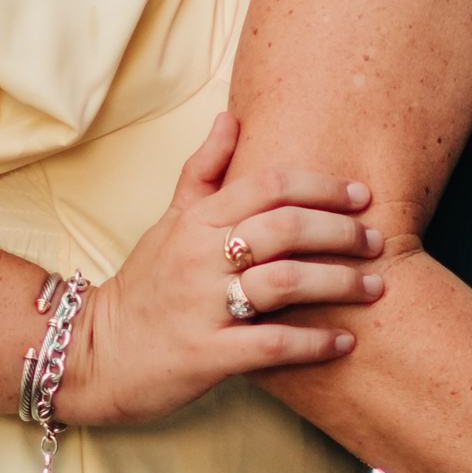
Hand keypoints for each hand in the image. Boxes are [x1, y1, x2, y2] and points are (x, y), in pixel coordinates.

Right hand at [67, 112, 383, 421]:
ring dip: (340, 283)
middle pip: (284, 227)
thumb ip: (202, 172)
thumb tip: (230, 117)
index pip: (268, 185)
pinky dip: (315, 344)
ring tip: (375, 288)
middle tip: (378, 242)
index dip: (321, 187)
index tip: (362, 197)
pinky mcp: (206, 355)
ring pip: (284, 282)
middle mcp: (198, 257)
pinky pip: (272, 345)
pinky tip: (344, 343)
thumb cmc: (144, 287)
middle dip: (341, 232)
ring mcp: (201, 306)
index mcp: (196, 221)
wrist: (93, 355)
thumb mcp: (168, 223)